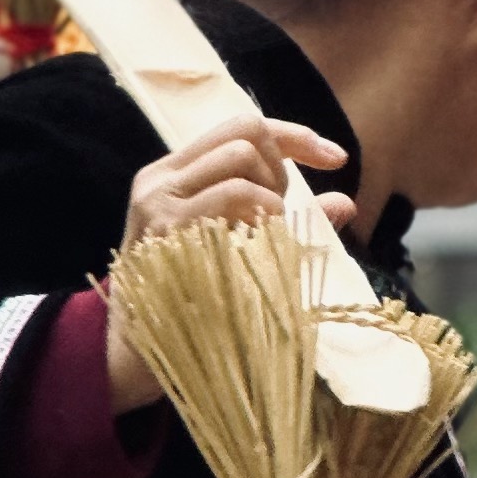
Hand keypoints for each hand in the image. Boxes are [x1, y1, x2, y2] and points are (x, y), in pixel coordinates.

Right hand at [104, 120, 352, 412]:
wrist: (130, 351)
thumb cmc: (189, 301)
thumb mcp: (234, 247)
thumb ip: (282, 219)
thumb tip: (346, 205)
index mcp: (173, 174)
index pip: (240, 126)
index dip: (296, 136)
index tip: (337, 160)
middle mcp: (161, 178)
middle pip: (245, 134)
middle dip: (281, 170)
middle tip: (280, 218)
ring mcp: (160, 200)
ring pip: (240, 156)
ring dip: (272, 194)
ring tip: (266, 235)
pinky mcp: (166, 227)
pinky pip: (232, 195)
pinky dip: (263, 213)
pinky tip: (260, 243)